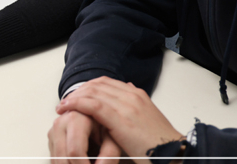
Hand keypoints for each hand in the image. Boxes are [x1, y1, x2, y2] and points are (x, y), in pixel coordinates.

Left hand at [55, 77, 183, 161]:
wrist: (173, 153)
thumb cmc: (160, 144)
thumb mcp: (147, 119)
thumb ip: (135, 107)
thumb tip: (125, 94)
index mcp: (137, 95)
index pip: (106, 82)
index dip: (88, 87)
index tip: (77, 95)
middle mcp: (131, 95)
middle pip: (97, 84)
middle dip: (78, 91)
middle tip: (66, 100)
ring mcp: (125, 105)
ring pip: (92, 92)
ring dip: (74, 97)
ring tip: (63, 106)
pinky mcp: (120, 118)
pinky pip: (93, 105)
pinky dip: (77, 104)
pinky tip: (67, 108)